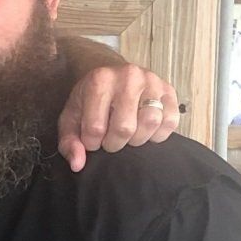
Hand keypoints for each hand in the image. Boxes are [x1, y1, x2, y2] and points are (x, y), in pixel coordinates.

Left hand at [57, 59, 179, 169]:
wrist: (111, 79)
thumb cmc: (90, 102)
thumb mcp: (72, 119)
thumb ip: (69, 142)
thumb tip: (78, 164)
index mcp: (100, 80)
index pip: (96, 128)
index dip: (92, 143)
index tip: (92, 139)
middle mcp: (128, 76)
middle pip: (125, 128)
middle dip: (115, 144)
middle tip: (111, 139)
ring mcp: (152, 81)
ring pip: (150, 123)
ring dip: (138, 139)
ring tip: (128, 135)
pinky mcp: (169, 90)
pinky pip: (170, 121)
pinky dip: (159, 134)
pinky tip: (146, 131)